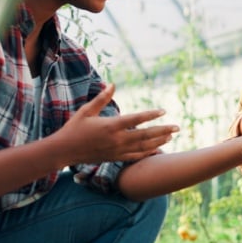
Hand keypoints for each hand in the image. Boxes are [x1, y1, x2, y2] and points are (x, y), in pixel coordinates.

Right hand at [58, 84, 177, 164]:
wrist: (64, 151)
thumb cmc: (74, 128)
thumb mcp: (86, 110)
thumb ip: (102, 98)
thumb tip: (113, 84)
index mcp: (110, 126)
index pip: (136, 119)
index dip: (151, 115)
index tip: (163, 111)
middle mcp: (117, 139)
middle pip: (145, 135)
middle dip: (163, 131)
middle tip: (177, 127)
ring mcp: (117, 151)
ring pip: (143, 147)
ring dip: (159, 142)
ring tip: (171, 136)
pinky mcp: (115, 158)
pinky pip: (135, 157)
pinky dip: (148, 154)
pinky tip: (157, 150)